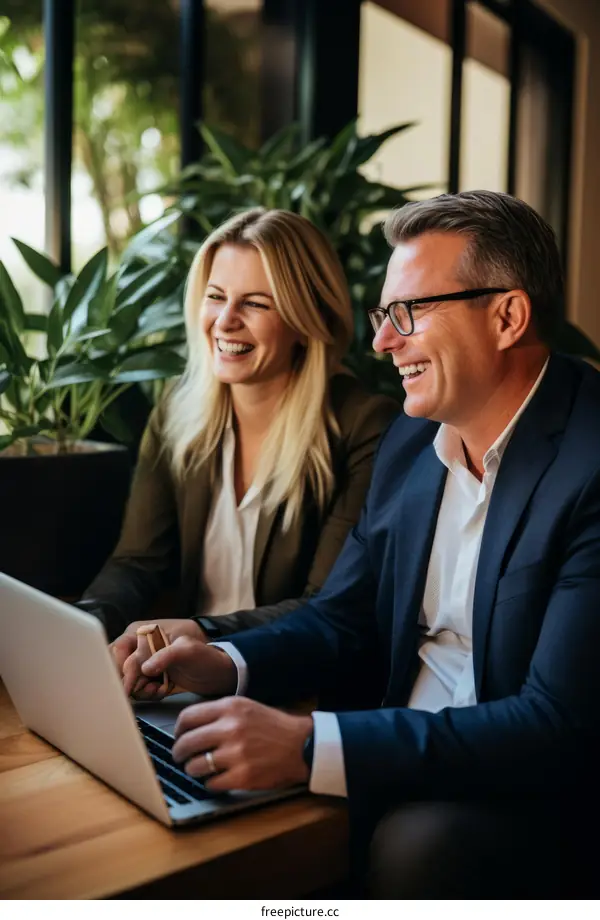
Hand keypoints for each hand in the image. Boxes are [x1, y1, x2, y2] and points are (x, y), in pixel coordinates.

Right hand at [109, 619, 205, 699]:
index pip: (121, 651)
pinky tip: (161, 690)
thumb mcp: (187, 651)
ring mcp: (143, 662)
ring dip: (141, 690)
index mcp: (143, 631)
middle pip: (119, 667)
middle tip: (149, 688)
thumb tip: (144, 669)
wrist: (217, 672)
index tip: (127, 688)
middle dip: (132, 682)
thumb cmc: (204, 655)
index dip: (123, 670)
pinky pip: (137, 688)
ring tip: (158, 689)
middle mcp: (138, 645)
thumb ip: (165, 656)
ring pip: (127, 680)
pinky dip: (147, 693)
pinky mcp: (148, 676)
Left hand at [171, 696, 312, 790]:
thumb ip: (219, 713)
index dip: (178, 730)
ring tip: (198, 769)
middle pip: (186, 743)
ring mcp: (236, 753)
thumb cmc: (272, 726)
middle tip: (181, 757)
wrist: (301, 745)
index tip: (179, 737)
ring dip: (192, 769)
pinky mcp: (243, 776)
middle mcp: (231, 728)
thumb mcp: (246, 707)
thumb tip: (188, 727)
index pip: (187, 718)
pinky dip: (210, 783)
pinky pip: (211, 783)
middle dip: (179, 753)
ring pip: (195, 765)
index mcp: (230, 707)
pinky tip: (217, 779)